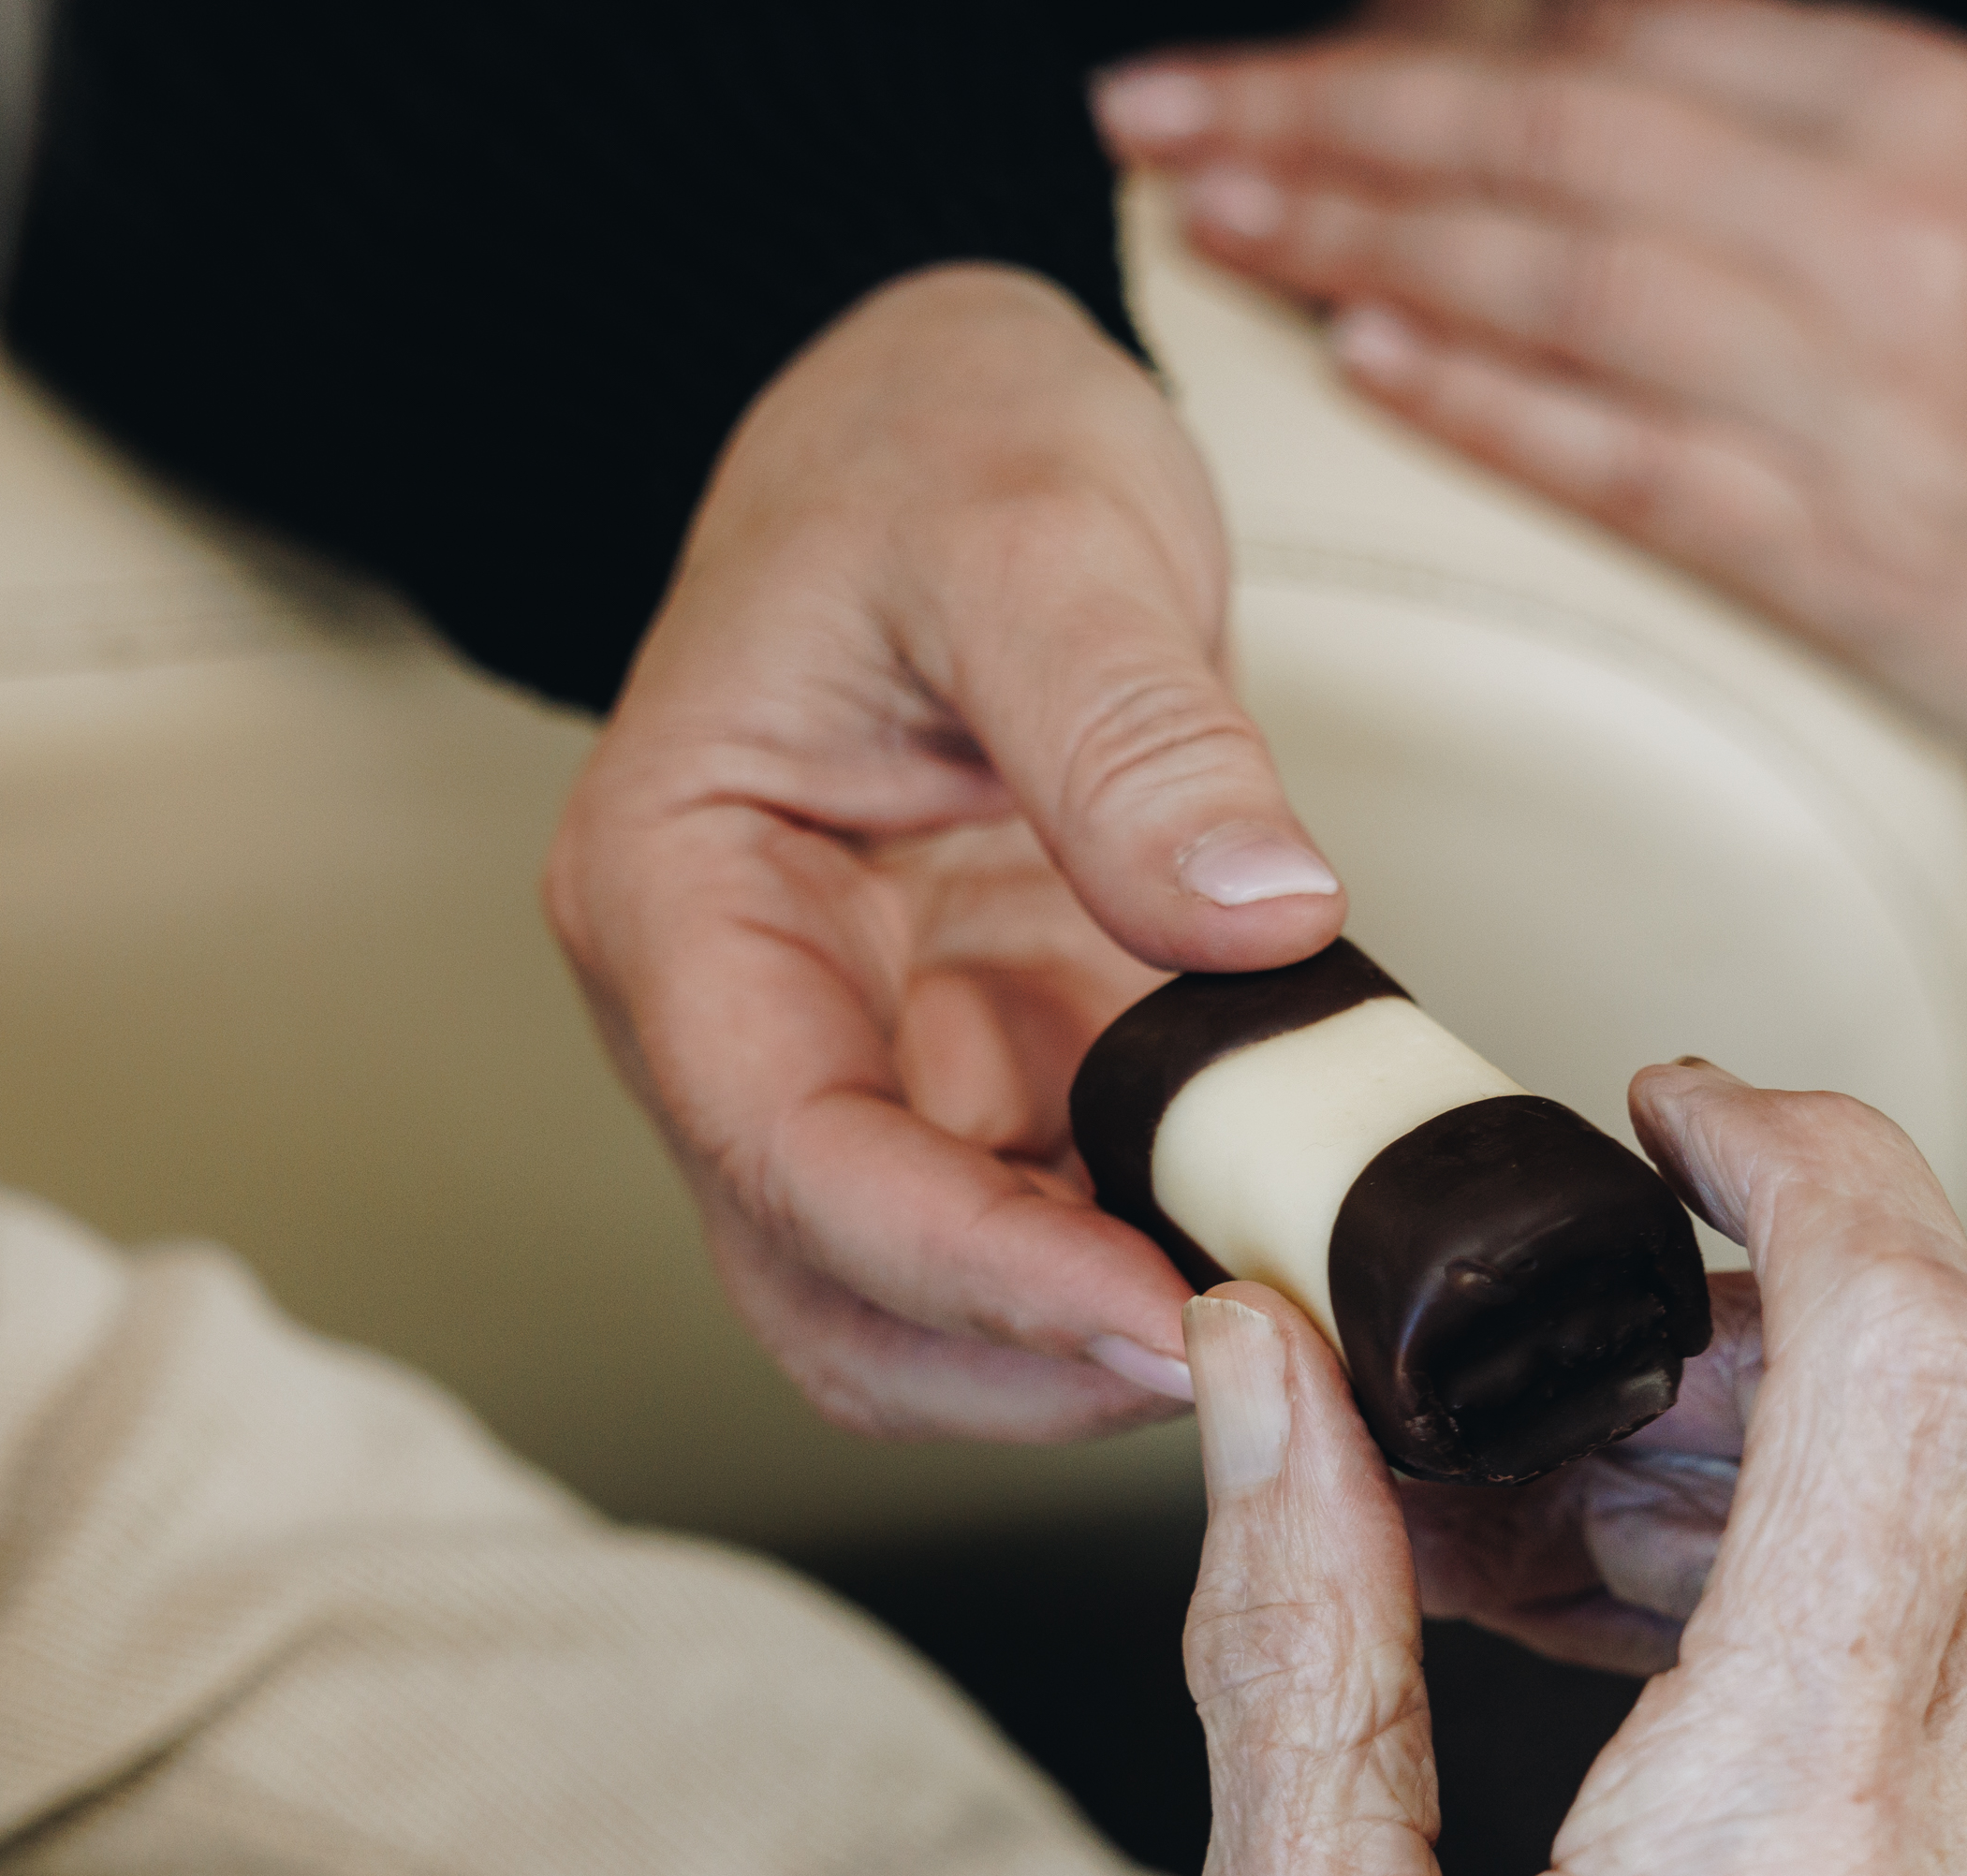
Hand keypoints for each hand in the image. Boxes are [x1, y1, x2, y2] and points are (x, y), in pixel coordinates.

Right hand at [545, 265, 1352, 1440]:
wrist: (948, 419)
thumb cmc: (936, 445)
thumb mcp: (1040, 533)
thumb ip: (1131, 726)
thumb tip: (1254, 912)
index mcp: (677, 896)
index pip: (792, 1158)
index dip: (978, 1273)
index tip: (1166, 1316)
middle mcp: (735, 1016)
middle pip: (837, 1297)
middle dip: (1031, 1365)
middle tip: (1257, 1355)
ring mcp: (854, 1058)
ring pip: (931, 1312)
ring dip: (1092, 1354)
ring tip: (1289, 1320)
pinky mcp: (969, 1073)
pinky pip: (1044, 1232)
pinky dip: (1151, 1270)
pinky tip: (1283, 1247)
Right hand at [1076, 1065, 1966, 1875]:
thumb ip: (1297, 1645)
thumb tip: (1269, 1386)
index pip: (1918, 1385)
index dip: (1814, 1169)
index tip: (1670, 1104)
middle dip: (1827, 1289)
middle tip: (1574, 1284)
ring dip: (1815, 1453)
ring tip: (1539, 1469)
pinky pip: (1953, 1746)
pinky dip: (1816, 1614)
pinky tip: (1592, 1642)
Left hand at [1098, 0, 1966, 792]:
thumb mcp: (1913, 164)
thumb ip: (1717, 105)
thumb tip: (1459, 52)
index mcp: (1895, 92)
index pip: (1605, 14)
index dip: (1408, 20)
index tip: (1257, 41)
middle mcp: (1881, 218)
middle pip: (1553, 127)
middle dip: (1329, 113)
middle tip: (1164, 111)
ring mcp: (1864, 391)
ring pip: (1569, 281)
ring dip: (1364, 242)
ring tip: (1215, 217)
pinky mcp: (1842, 549)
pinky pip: (1624, 458)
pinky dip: (1484, 401)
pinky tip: (1361, 362)